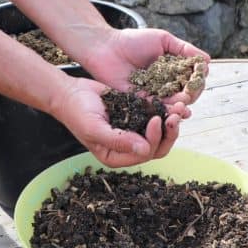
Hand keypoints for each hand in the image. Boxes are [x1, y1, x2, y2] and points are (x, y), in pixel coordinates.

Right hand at [52, 75, 183, 166]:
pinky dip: (164, 110)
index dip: (154, 139)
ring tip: (179, 108)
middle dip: (168, 134)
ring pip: (158, 133)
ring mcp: (132, 130)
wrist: (69, 92)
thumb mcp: (94, 128)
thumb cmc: (76, 113)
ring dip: (170, 122)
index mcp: (116, 156)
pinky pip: (153, 115)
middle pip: (156, 147)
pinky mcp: (135, 114)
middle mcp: (126, 146)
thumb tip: (144, 149)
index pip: (143, 154)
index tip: (154, 120)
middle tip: (174, 116)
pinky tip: (172, 101)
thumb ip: (118, 140)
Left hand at [77, 27, 210, 108]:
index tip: (200, 77)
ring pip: (172, 105)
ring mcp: (154, 96)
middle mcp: (165, 86)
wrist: (106, 47)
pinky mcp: (140, 104)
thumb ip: (184, 49)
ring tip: (184, 104)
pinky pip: (157, 110)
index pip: (191, 79)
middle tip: (190, 93)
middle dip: (191, 95)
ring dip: (181, 106)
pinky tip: (173, 110)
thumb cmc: (133, 40)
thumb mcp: (163, 40)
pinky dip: (166, 111)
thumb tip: (206, 61)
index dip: (197, 80)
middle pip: (185, 95)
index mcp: (172, 71)